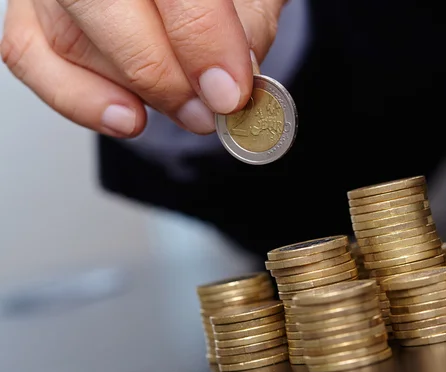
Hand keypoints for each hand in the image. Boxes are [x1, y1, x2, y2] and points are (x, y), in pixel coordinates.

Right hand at [1, 0, 284, 136]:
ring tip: (185, 109)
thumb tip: (226, 82)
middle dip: (161, 74)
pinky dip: (81, 101)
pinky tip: (128, 116)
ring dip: (135, 92)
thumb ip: (246, 29)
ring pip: (71, 40)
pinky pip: (33, 59)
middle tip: (205, 113)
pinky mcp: (31, 14)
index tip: (228, 94)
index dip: (201, 42)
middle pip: (103, 5)